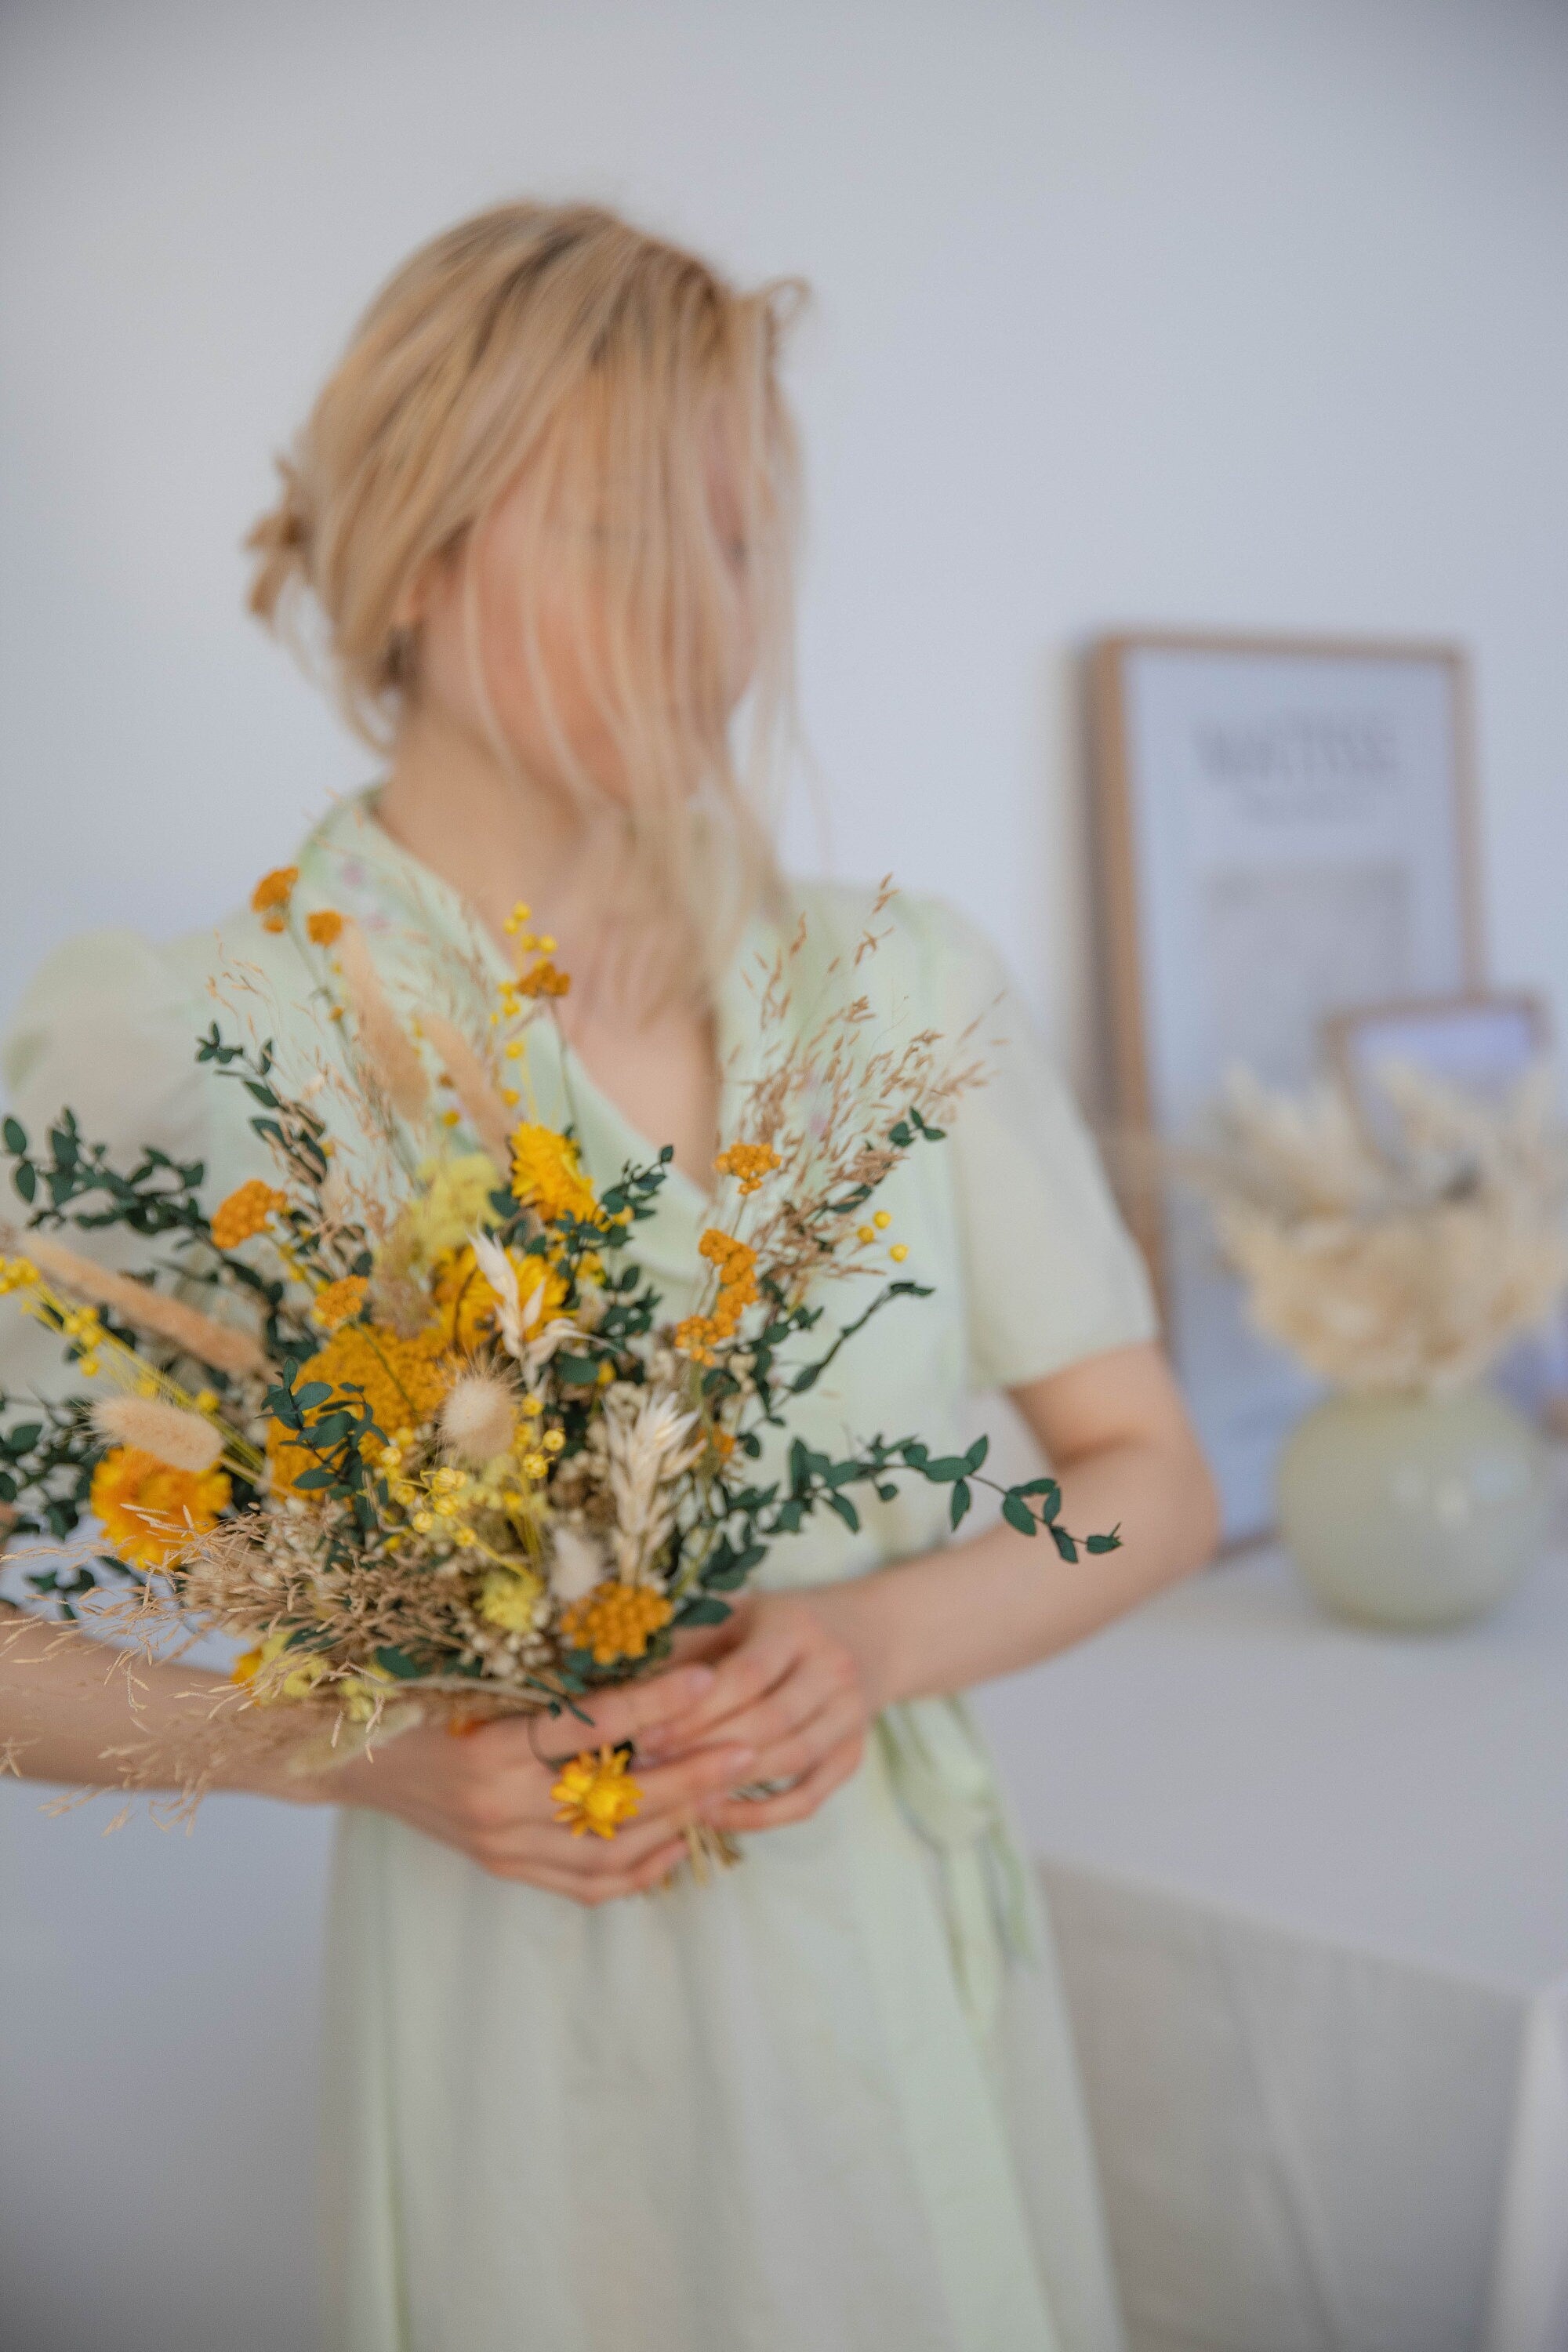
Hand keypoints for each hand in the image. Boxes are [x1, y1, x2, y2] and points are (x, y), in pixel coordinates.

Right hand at [295, 1664, 755, 1904]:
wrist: (356, 1757)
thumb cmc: (421, 1698)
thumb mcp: (480, 1679)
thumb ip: (554, 1683)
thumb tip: (646, 1654)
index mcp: (488, 1747)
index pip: (589, 1726)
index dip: (655, 1704)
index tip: (709, 1678)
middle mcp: (496, 1806)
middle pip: (614, 1798)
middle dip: (690, 1773)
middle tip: (748, 1747)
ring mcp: (502, 1847)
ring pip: (611, 1847)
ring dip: (676, 1820)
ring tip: (725, 1789)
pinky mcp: (506, 1868)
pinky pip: (588, 1883)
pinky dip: (640, 1866)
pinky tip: (679, 1840)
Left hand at [637, 1587, 881, 1834]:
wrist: (869, 1633)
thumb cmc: (778, 1624)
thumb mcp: (736, 1613)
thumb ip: (688, 1644)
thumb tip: (626, 1685)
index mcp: (796, 1627)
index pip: (746, 1675)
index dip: (695, 1710)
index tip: (645, 1734)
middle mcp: (833, 1669)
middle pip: (768, 1722)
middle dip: (704, 1750)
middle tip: (652, 1769)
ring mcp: (851, 1715)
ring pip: (789, 1761)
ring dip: (729, 1784)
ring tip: (675, 1795)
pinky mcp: (854, 1755)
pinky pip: (809, 1797)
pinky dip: (763, 1815)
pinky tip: (715, 1813)